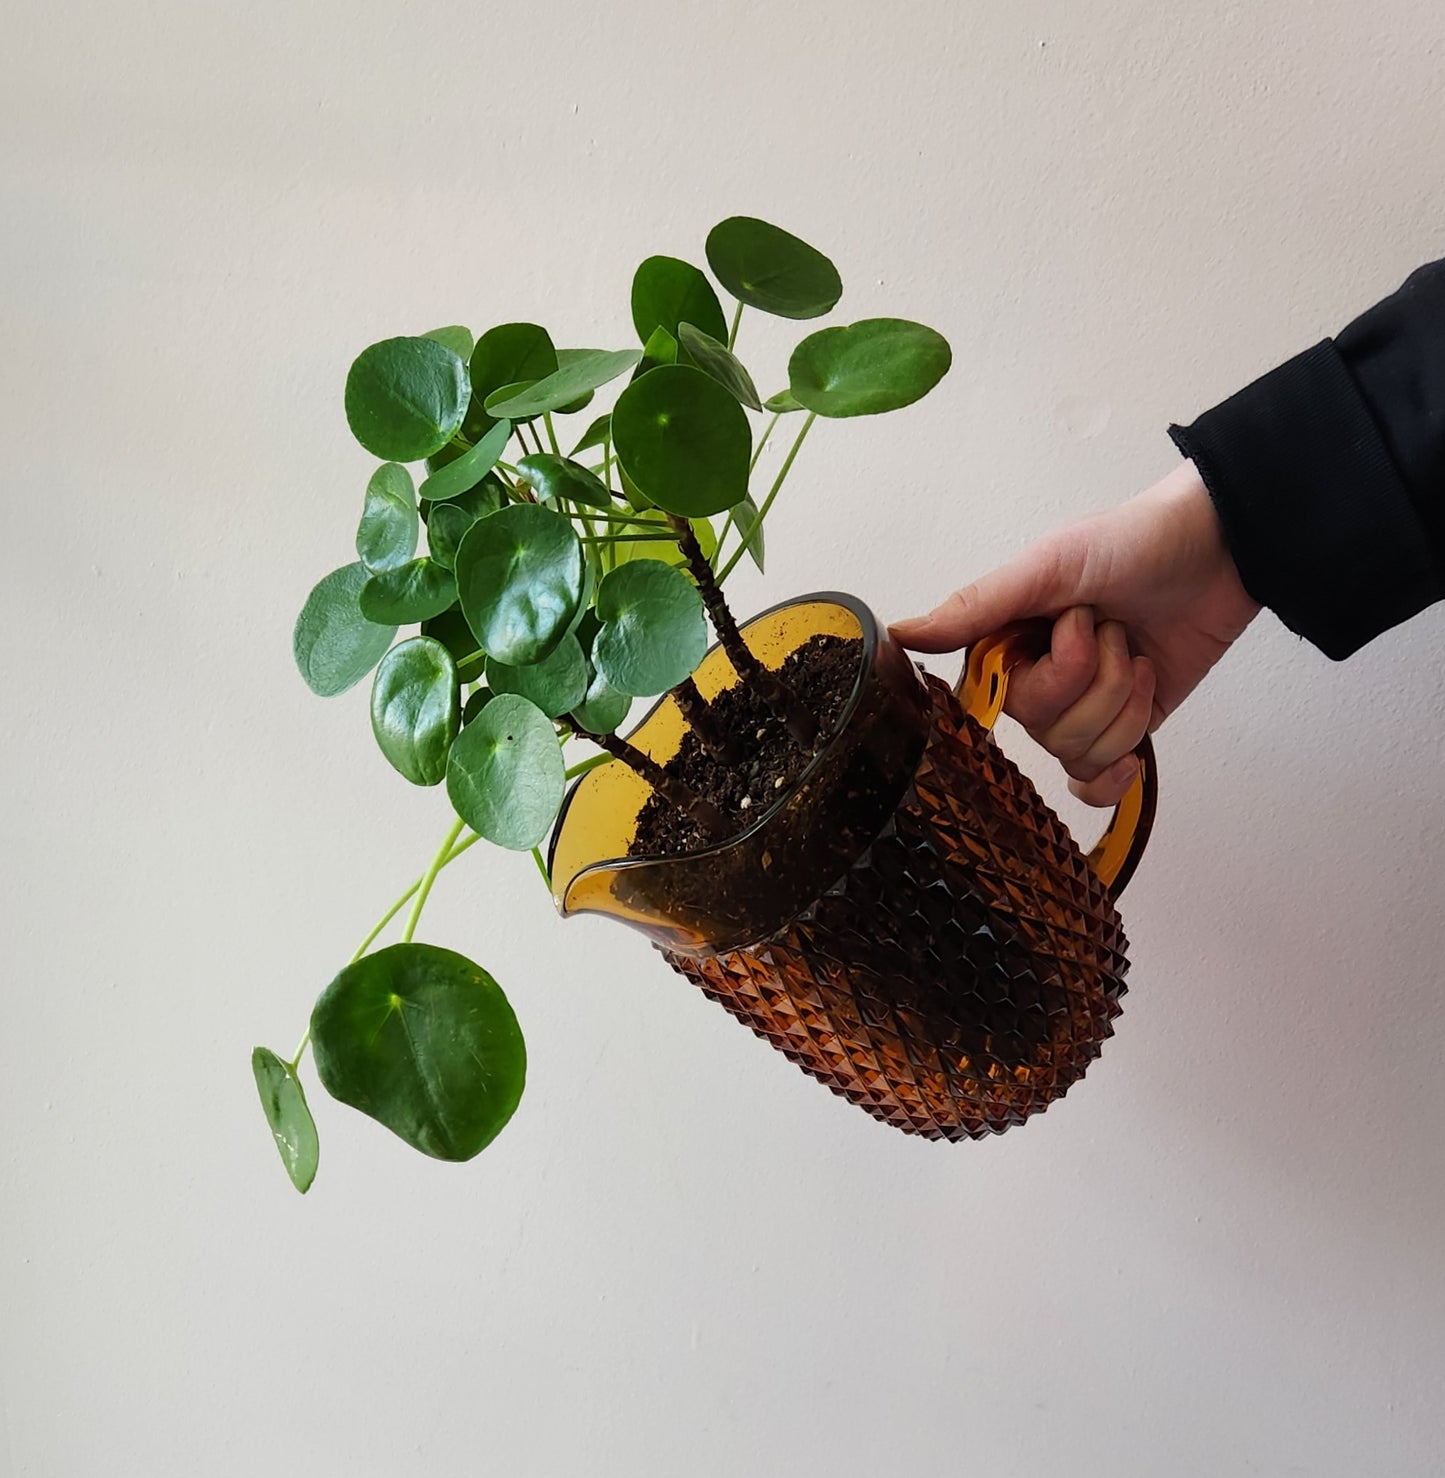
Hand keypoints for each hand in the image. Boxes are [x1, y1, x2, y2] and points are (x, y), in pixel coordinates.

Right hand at [889, 461, 1259, 805]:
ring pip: (1076, 752)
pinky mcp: (1125, 727)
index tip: (1074, 626)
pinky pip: (1095, 780)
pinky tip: (1132, 758)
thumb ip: (975, 608)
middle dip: (1094, 681)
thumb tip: (898, 633)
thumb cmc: (1131, 542)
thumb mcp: (1046, 566)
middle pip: (1042, 730)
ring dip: (1122, 703)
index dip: (1047, 675)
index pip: (996, 699)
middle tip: (1114, 627)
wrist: (1222, 550)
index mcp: (1008, 640)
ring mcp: (1082, 707)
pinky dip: (1112, 776)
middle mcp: (1036, 678)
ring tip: (1138, 653)